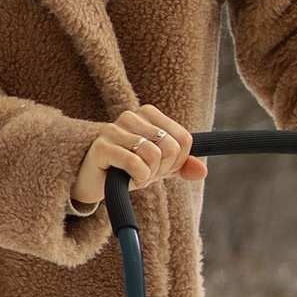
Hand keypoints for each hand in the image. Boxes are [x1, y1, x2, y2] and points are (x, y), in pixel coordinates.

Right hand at [73, 105, 206, 212]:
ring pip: (154, 155)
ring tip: (132, 175)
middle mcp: (131, 116)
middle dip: (161, 170)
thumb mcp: (159, 167)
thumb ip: (181, 166)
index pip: (184, 139)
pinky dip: (137, 178)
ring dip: (147, 175)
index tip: (158, 167)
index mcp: (148, 114)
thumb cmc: (126, 169)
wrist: (93, 181)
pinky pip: (135, 164)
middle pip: (171, 147)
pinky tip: (125, 178)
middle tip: (143, 173)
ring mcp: (114, 129)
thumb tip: (202, 172)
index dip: (177, 162)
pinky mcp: (102, 147)